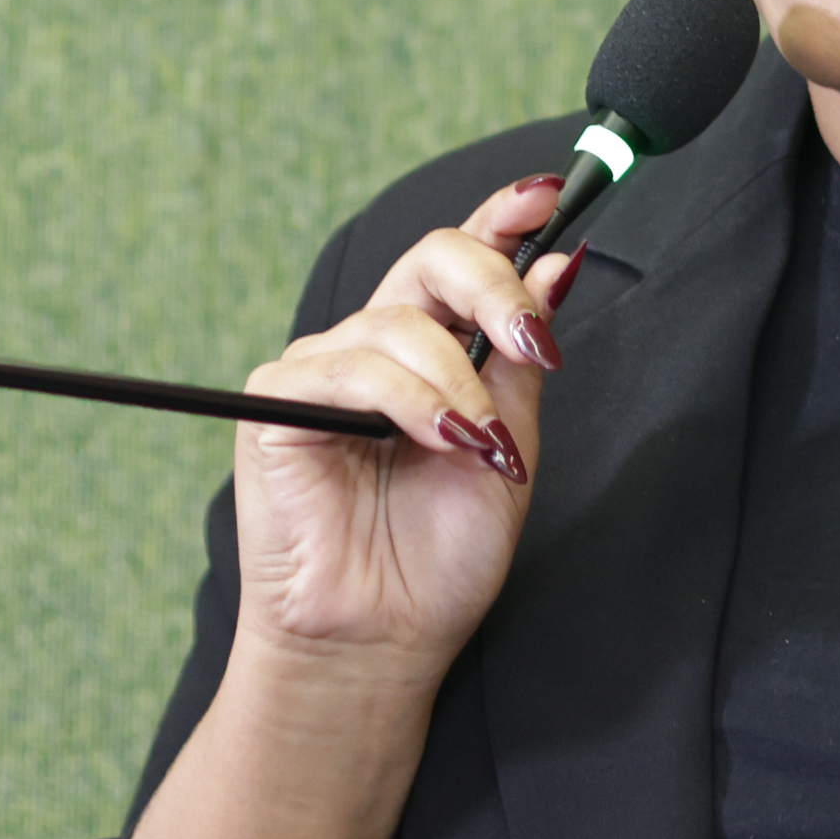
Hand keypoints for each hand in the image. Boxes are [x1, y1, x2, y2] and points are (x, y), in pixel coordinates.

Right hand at [124, 172, 578, 838]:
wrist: (386, 644)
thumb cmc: (442, 562)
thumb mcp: (513, 448)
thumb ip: (522, 359)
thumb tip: (561, 265)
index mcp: (432, 353)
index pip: (462, 261)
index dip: (504, 216)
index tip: (552, 193)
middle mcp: (375, 348)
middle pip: (432, 260)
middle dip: (494, 285)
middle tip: (534, 341)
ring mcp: (322, 370)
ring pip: (401, 323)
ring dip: (458, 384)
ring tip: (482, 449)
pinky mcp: (278, 403)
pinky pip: (352, 367)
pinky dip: (412, 401)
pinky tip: (442, 443)